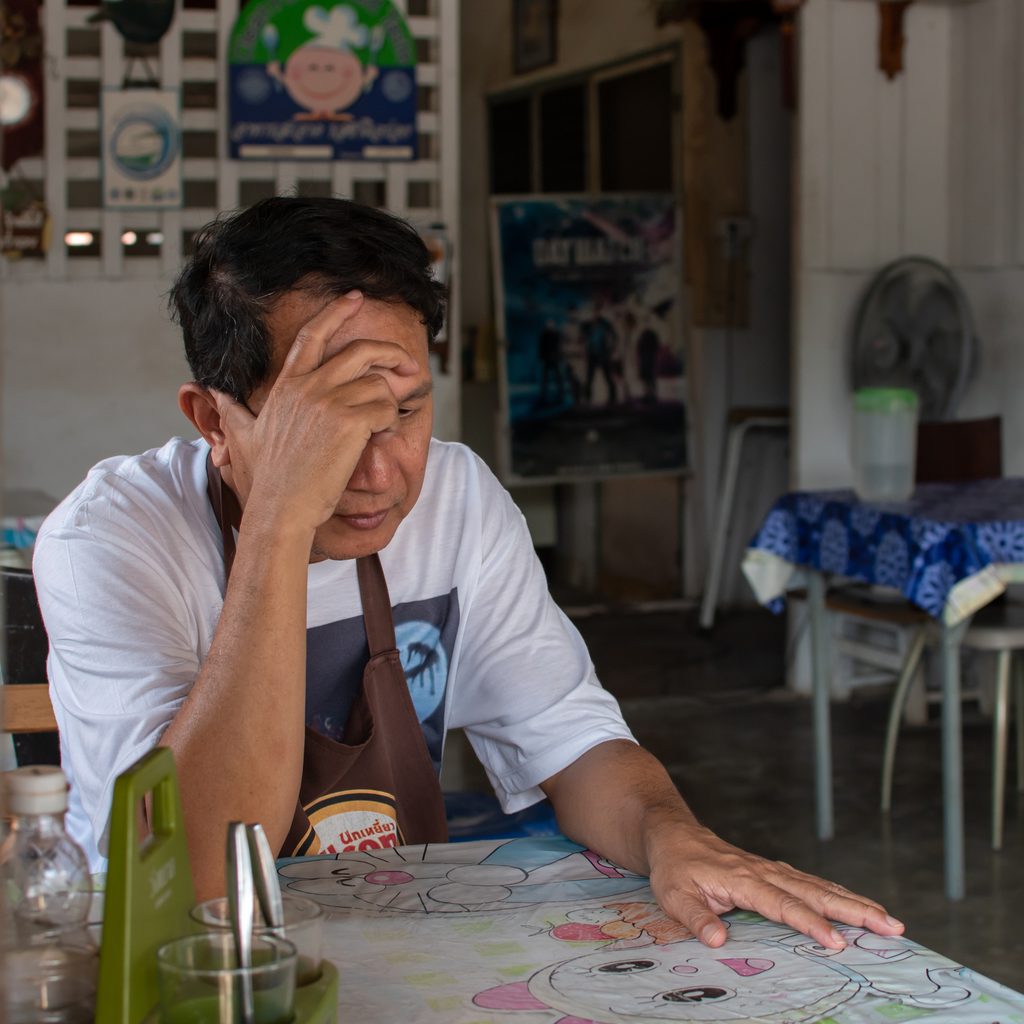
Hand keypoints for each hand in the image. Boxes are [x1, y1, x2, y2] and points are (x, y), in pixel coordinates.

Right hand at [217, 291, 419, 533]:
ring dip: (389, 404)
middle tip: (409, 365)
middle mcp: (308, 387)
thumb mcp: (242, 436)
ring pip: (379, 384)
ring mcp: (329, 402)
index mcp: (287, 386)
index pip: (312, 335)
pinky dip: (391, 422)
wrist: (281, 508)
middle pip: (360, 350)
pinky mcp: (350, 421)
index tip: (356, 298)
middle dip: (391, 353)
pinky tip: (380, 437)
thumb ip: (230, 410)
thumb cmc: (266, 480)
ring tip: (381, 426)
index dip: (336, 311)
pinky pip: (387, 408)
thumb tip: (208, 391)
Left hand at [646, 822, 903, 949]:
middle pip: (814, 890)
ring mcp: (770, 869)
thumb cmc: (673, 866)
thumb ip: (695, 918)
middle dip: (853, 909)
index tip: (836, 942)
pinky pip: (809, 883)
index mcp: (741, 878)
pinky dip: (837, 894)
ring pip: (817, 885)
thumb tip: (719, 941)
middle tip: (890, 926)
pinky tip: (857, 905)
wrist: (672, 833)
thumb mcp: (673, 894)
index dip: (809, 922)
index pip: (781, 903)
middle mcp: (762, 870)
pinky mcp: (772, 871)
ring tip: (888, 919)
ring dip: (853, 902)